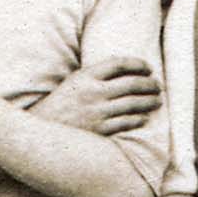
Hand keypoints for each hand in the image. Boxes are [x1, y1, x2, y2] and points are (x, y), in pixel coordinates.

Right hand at [38, 56, 163, 138]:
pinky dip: (138, 119)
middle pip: (132, 83)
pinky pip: (127, 122)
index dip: (138, 64)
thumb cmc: (58, 106)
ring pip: (133, 104)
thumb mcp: (72, 83)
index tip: (147, 67)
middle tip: (157, 85)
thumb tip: (122, 73)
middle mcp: (93, 92)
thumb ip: (94, 77)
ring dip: (149, 101)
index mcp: (85, 76)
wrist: (40, 133)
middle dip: (150, 83)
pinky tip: (143, 117)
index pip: (119, 64)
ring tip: (157, 100)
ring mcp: (97, 112)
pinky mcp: (100, 130)